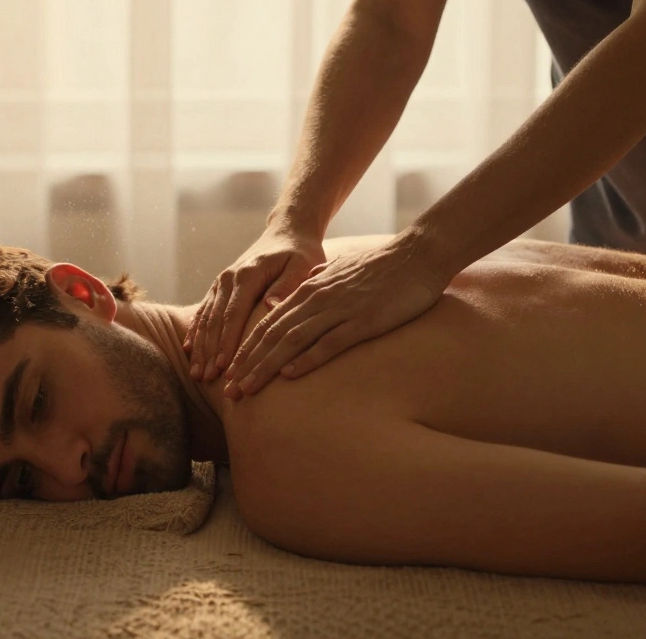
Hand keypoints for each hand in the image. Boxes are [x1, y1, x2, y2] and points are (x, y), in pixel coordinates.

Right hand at [185, 224, 325, 381]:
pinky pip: (204, 311)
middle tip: (206, 379)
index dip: (227, 342)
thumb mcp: (302, 265)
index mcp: (248, 274)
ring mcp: (221, 282)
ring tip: (198, 374)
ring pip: (206, 318)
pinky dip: (196, 332)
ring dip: (200, 347)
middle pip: (215, 320)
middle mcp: (229, 278)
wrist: (287, 231)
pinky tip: (190, 351)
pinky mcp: (220, 287)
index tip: (224, 366)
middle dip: (210, 352)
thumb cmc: (300, 252)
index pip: (234, 314)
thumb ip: (287, 285)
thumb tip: (270, 306)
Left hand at [223, 230, 447, 398]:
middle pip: (272, 335)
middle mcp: (317, 300)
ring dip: (267, 366)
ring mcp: (339, 310)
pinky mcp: (363, 321)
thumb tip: (303, 288)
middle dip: (247, 364)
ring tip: (248, 387)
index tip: (230, 372)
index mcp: (310, 290)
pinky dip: (307, 359)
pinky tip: (290, 375)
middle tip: (229, 390)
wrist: (417, 254)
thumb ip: (319, 282)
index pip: (268, 323)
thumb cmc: (382, 267)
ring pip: (292, 340)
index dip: (246, 349)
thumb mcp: (341, 271)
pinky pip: (329, 343)